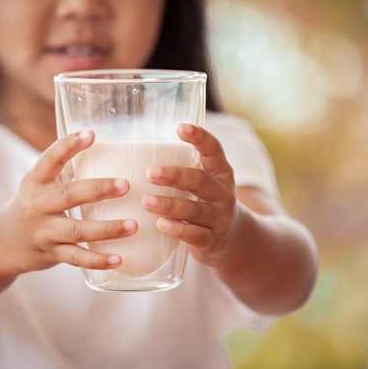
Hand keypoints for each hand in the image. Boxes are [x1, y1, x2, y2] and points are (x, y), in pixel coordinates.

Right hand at [0, 130, 136, 274]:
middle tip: (126, 185)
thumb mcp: (40, 184)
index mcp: (35, 182)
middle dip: (98, 189)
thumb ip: (66, 170)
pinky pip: (77, 258)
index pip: (50, 159)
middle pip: (69, 195)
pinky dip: (98, 260)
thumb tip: (110, 148)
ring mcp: (44, 231)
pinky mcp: (52, 253)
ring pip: (77, 230)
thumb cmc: (33, 205)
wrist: (2, 243)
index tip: (90, 134)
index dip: (68, 146)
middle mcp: (37, 205)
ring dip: (107, 229)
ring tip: (133, 225)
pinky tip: (119, 259)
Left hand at [141, 124, 239, 265]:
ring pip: (195, 210)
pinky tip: (161, 224)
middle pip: (200, 181)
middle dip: (175, 176)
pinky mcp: (213, 241)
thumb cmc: (205, 203)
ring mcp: (220, 218)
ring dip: (169, 205)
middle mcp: (223, 193)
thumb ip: (181, 169)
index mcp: (220, 172)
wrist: (234, 240)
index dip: (200, 138)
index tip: (181, 127)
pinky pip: (195, 235)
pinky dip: (178, 230)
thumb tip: (134, 150)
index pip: (214, 150)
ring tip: (146, 201)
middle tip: (150, 173)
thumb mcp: (202, 184)